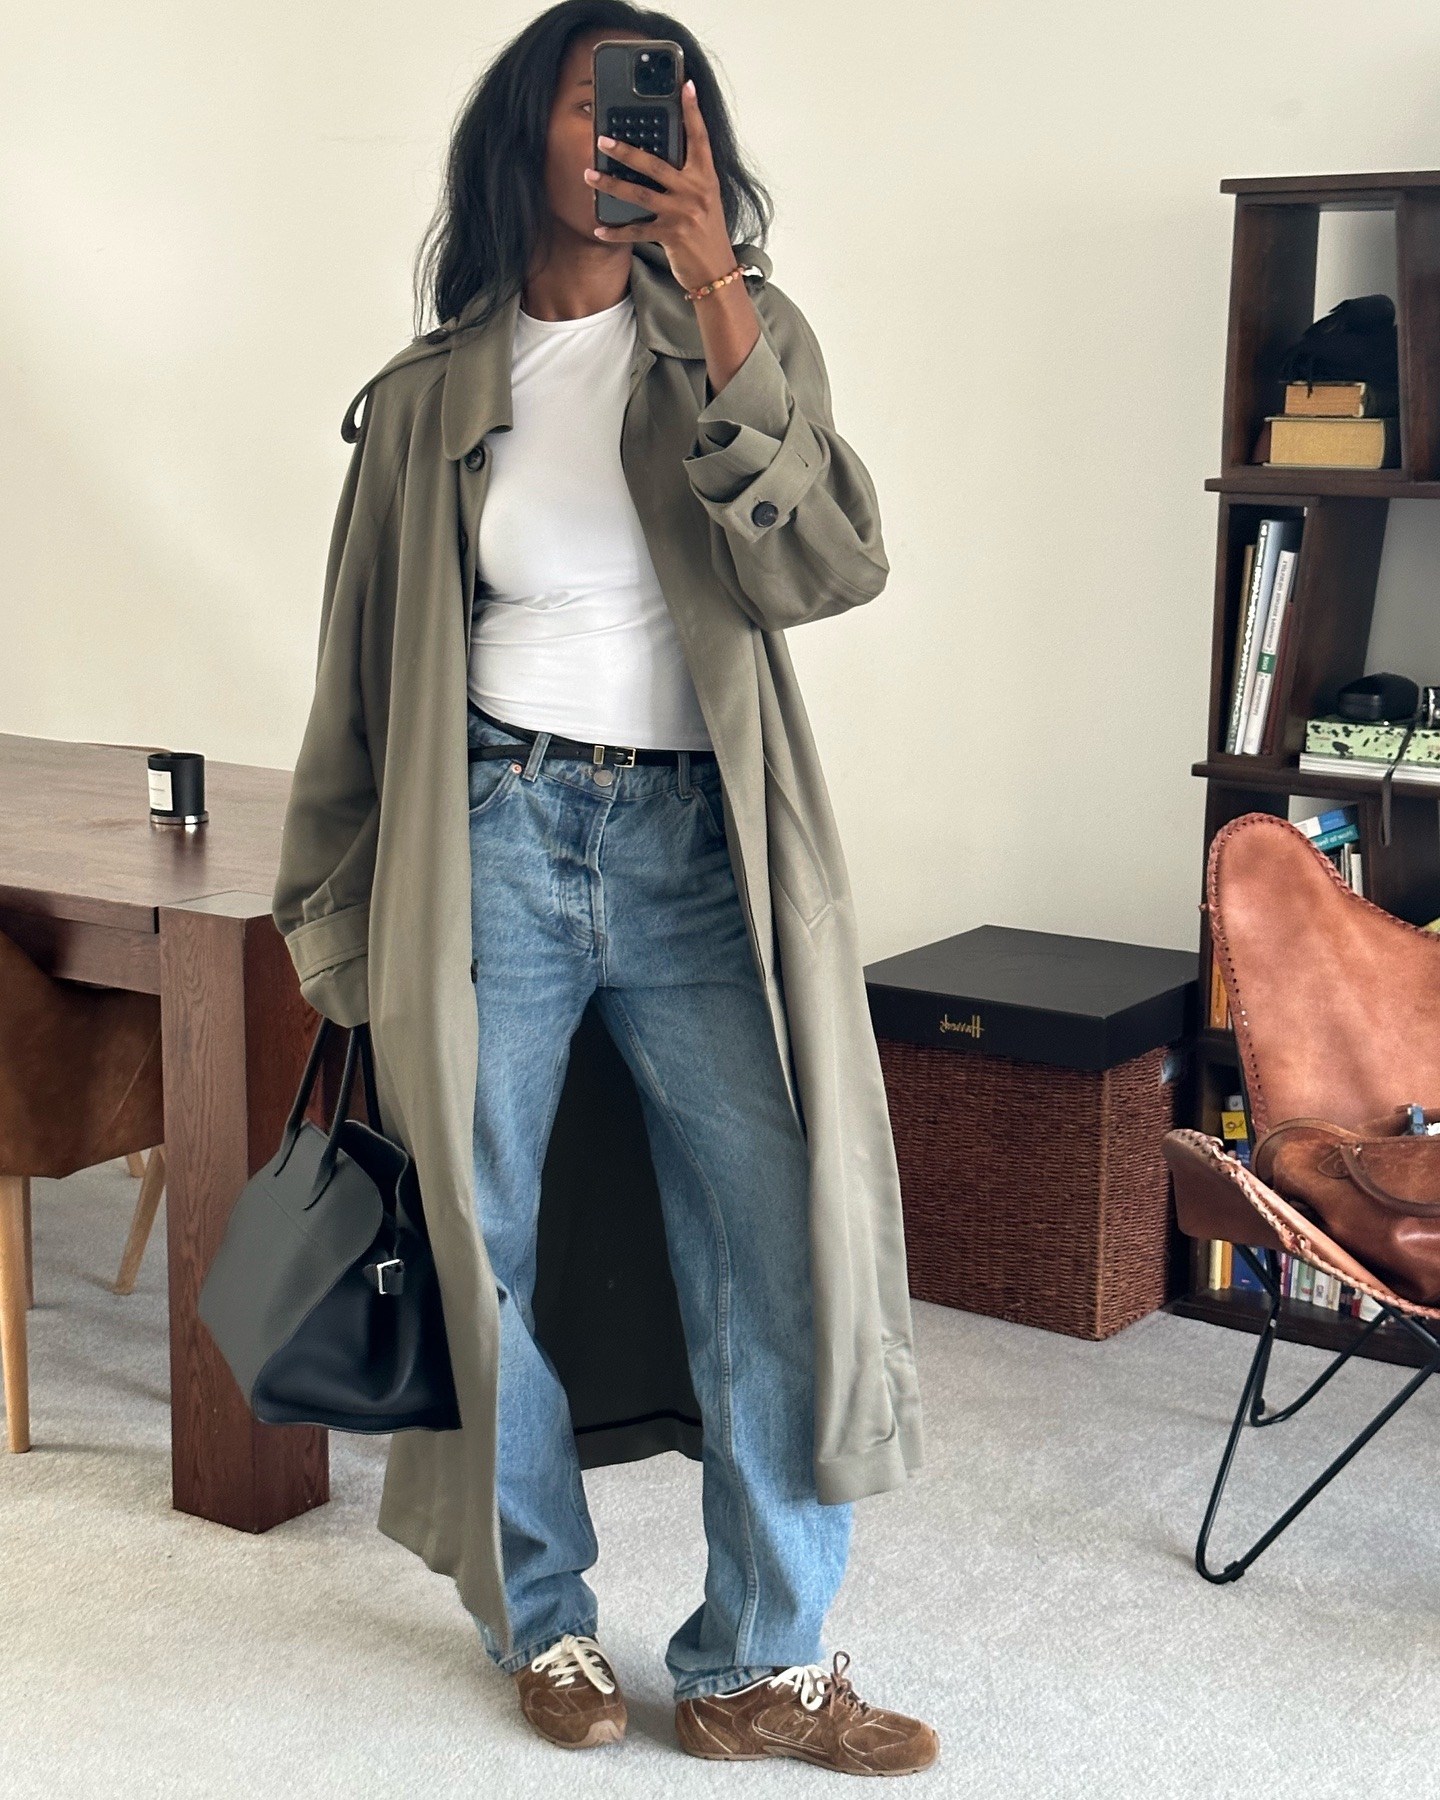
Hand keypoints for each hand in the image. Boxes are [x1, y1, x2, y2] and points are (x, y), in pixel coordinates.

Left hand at [585, 79, 738, 293]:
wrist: (717, 271)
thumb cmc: (707, 232)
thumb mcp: (705, 198)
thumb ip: (688, 176)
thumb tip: (660, 155)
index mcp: (705, 177)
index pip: (699, 137)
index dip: (692, 111)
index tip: (685, 85)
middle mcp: (694, 191)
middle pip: (655, 164)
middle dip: (626, 151)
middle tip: (603, 140)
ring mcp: (681, 214)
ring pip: (639, 194)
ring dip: (610, 184)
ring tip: (589, 175)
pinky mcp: (670, 236)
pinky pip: (636, 231)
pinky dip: (616, 231)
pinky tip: (599, 228)